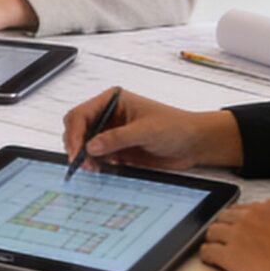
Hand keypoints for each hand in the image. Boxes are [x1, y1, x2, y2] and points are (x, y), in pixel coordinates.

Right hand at [61, 89, 243, 170]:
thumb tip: (91, 146)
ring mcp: (112, 133)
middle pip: (78, 128)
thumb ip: (117, 138)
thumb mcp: (146, 131)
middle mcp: (108, 114)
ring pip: (85, 144)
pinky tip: (102, 169)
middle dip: (76, 145)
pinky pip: (97, 157)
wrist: (194, 144)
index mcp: (112, 100)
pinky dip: (95, 164)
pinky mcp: (117, 149)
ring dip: (85, 157)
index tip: (77, 151)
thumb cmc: (176, 127)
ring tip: (94, 169)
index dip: (75, 133)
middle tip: (82, 163)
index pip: (81, 114)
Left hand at [199, 199, 269, 270]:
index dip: (238, 220)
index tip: (236, 226)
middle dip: (223, 227)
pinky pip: (208, 251)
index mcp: (267, 208)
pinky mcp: (230, 255)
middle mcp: (250, 217)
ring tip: (214, 248)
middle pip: (224, 217)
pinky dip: (207, 255)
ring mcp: (238, 235)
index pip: (242, 209)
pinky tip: (210, 260)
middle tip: (223, 238)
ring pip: (212, 231)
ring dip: (213, 240)